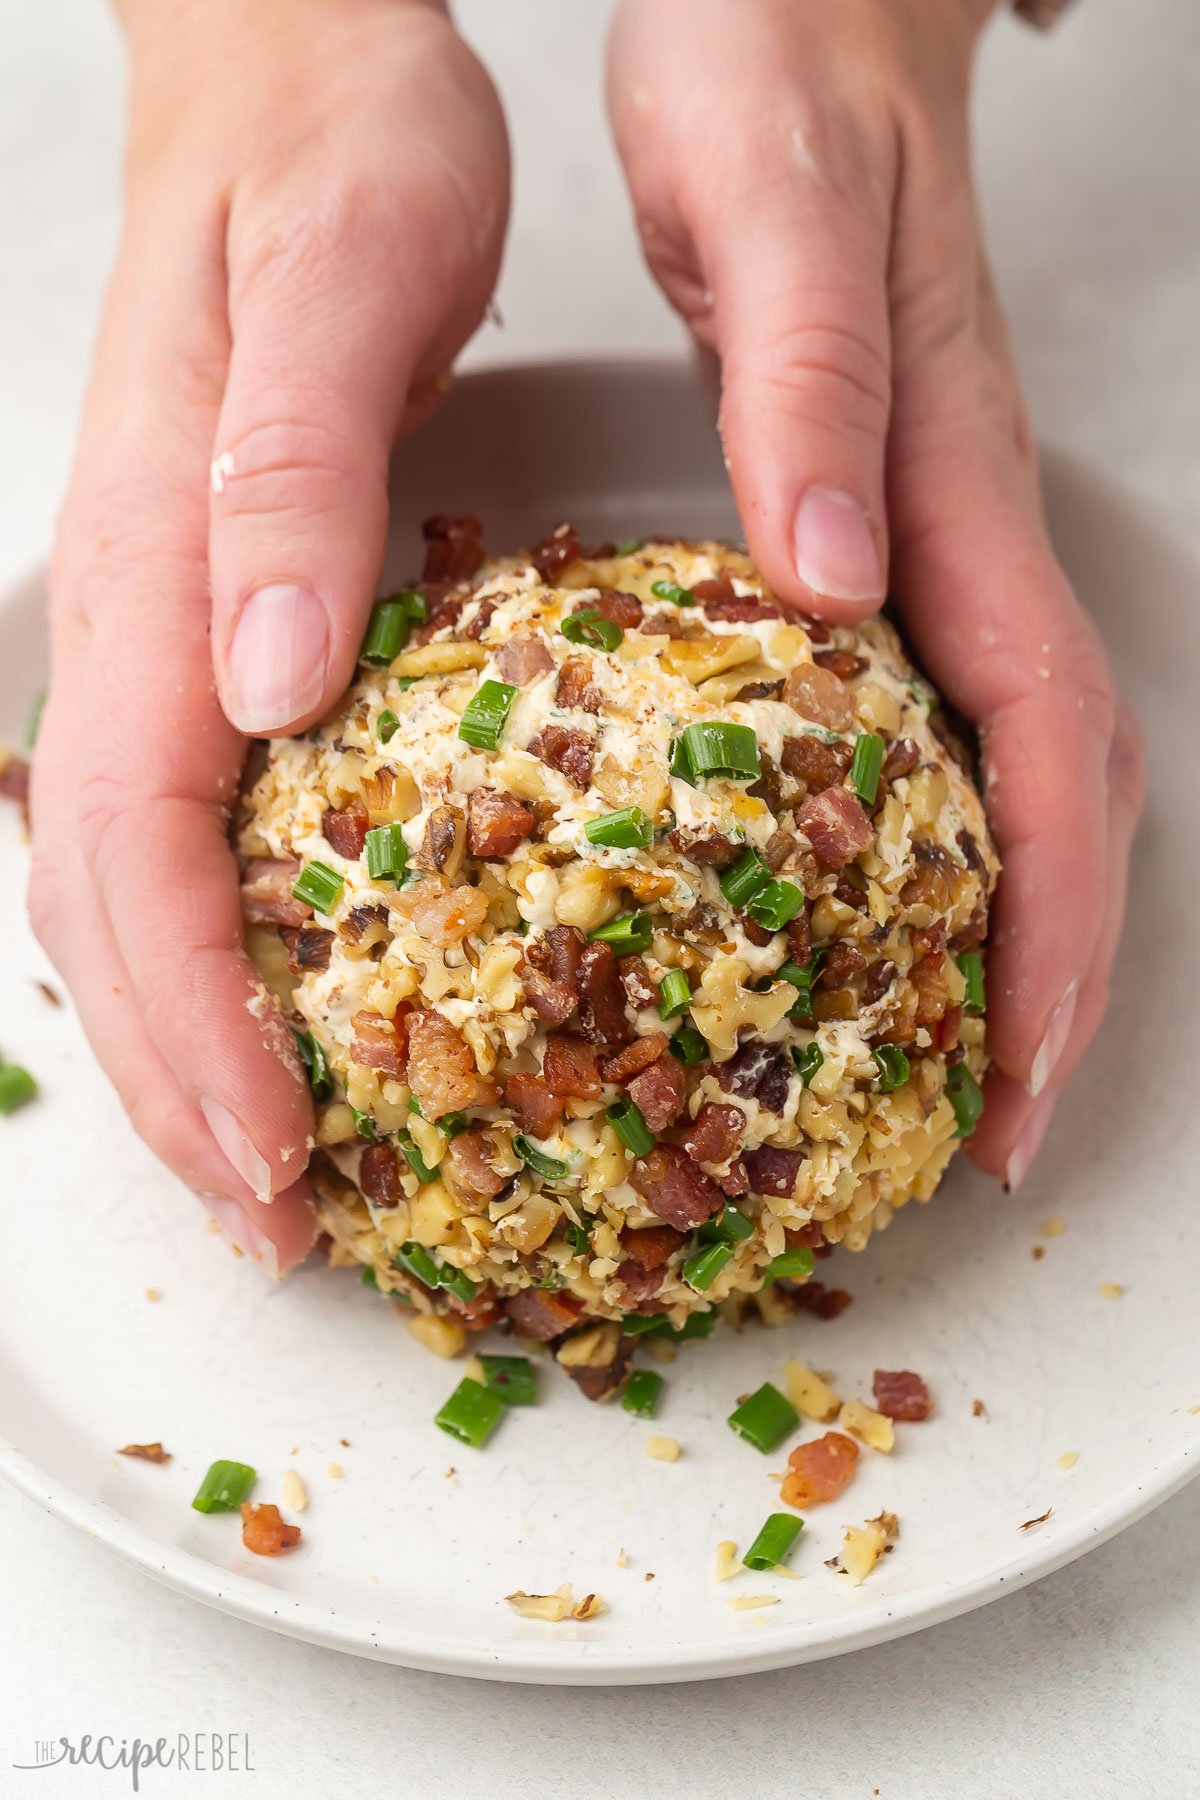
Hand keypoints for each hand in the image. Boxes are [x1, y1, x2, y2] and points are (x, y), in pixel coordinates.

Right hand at [29, 0, 507, 1266]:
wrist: (292, 68)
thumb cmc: (337, 154)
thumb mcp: (351, 273)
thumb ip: (294, 472)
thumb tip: (258, 684)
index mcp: (160, 563)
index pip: (140, 848)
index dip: (198, 1025)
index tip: (282, 1156)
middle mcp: (136, 616)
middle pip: (106, 904)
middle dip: (183, 1083)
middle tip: (284, 1218)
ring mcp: (156, 624)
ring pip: (119, 879)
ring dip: (183, 1036)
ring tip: (269, 1156)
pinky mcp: (201, 617)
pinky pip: (166, 818)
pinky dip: (204, 943)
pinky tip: (267, 996)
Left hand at [608, 0, 1143, 1186]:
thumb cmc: (776, 81)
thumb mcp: (760, 208)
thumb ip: (805, 390)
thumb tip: (837, 580)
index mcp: (944, 485)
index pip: (1044, 742)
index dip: (1054, 920)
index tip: (1023, 1069)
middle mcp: (958, 525)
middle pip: (1061, 782)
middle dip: (1052, 964)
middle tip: (1002, 1117)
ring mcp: (933, 524)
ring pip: (1020, 752)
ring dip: (1012, 911)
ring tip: (960, 1044)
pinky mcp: (886, 513)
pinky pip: (947, 698)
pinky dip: (940, 816)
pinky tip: (877, 876)